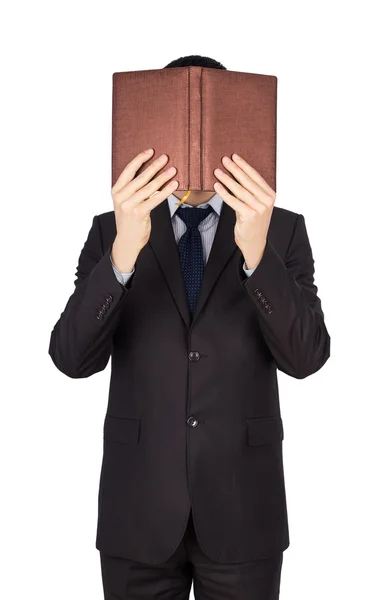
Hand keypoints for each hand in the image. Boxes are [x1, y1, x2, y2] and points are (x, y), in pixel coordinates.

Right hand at [111, 149, 178, 271]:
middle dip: (154, 166)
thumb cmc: (129, 220)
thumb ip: (132, 189)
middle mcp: (121, 197)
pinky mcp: (139, 213)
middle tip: (165, 158)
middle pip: (140, 177)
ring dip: (163, 177)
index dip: (139, 159)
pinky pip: (155, 199)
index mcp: (116, 191)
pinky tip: (173, 185)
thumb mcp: (125, 202)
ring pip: (149, 187)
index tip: (150, 151)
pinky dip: (165, 191)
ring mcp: (129, 205)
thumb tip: (149, 173)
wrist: (127, 241)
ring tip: (173, 170)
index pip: (128, 170)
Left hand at [213, 154, 275, 268]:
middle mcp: (266, 201)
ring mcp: (259, 208)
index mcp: (270, 195)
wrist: (254, 242)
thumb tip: (237, 173)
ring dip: (227, 179)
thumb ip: (252, 191)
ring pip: (239, 190)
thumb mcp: (257, 204)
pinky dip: (224, 193)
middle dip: (234, 169)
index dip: (244, 165)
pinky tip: (217, 186)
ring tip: (217, 171)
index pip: (255, 176)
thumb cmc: (253, 222)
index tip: (235, 156)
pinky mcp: (249, 215)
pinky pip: (234, 201)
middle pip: (247, 181)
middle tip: (224, 160)